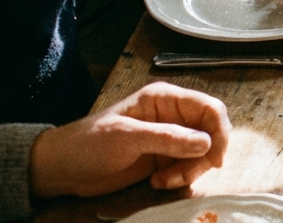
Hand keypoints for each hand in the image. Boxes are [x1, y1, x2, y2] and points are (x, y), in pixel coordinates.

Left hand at [28, 82, 230, 199]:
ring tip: (163, 181)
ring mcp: (171, 137)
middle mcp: (174, 115)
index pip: (210, 108)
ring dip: (190, 171)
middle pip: (212, 132)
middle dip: (204, 157)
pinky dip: (181, 178)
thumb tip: (207, 143)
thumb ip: (168, 138)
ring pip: (204, 153)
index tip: (216, 159)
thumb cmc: (89, 144)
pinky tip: (158, 182)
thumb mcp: (127, 138)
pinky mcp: (166, 158)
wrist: (63, 169)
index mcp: (166, 99)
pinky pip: (190, 167)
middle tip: (183, 176)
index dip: (219, 131)